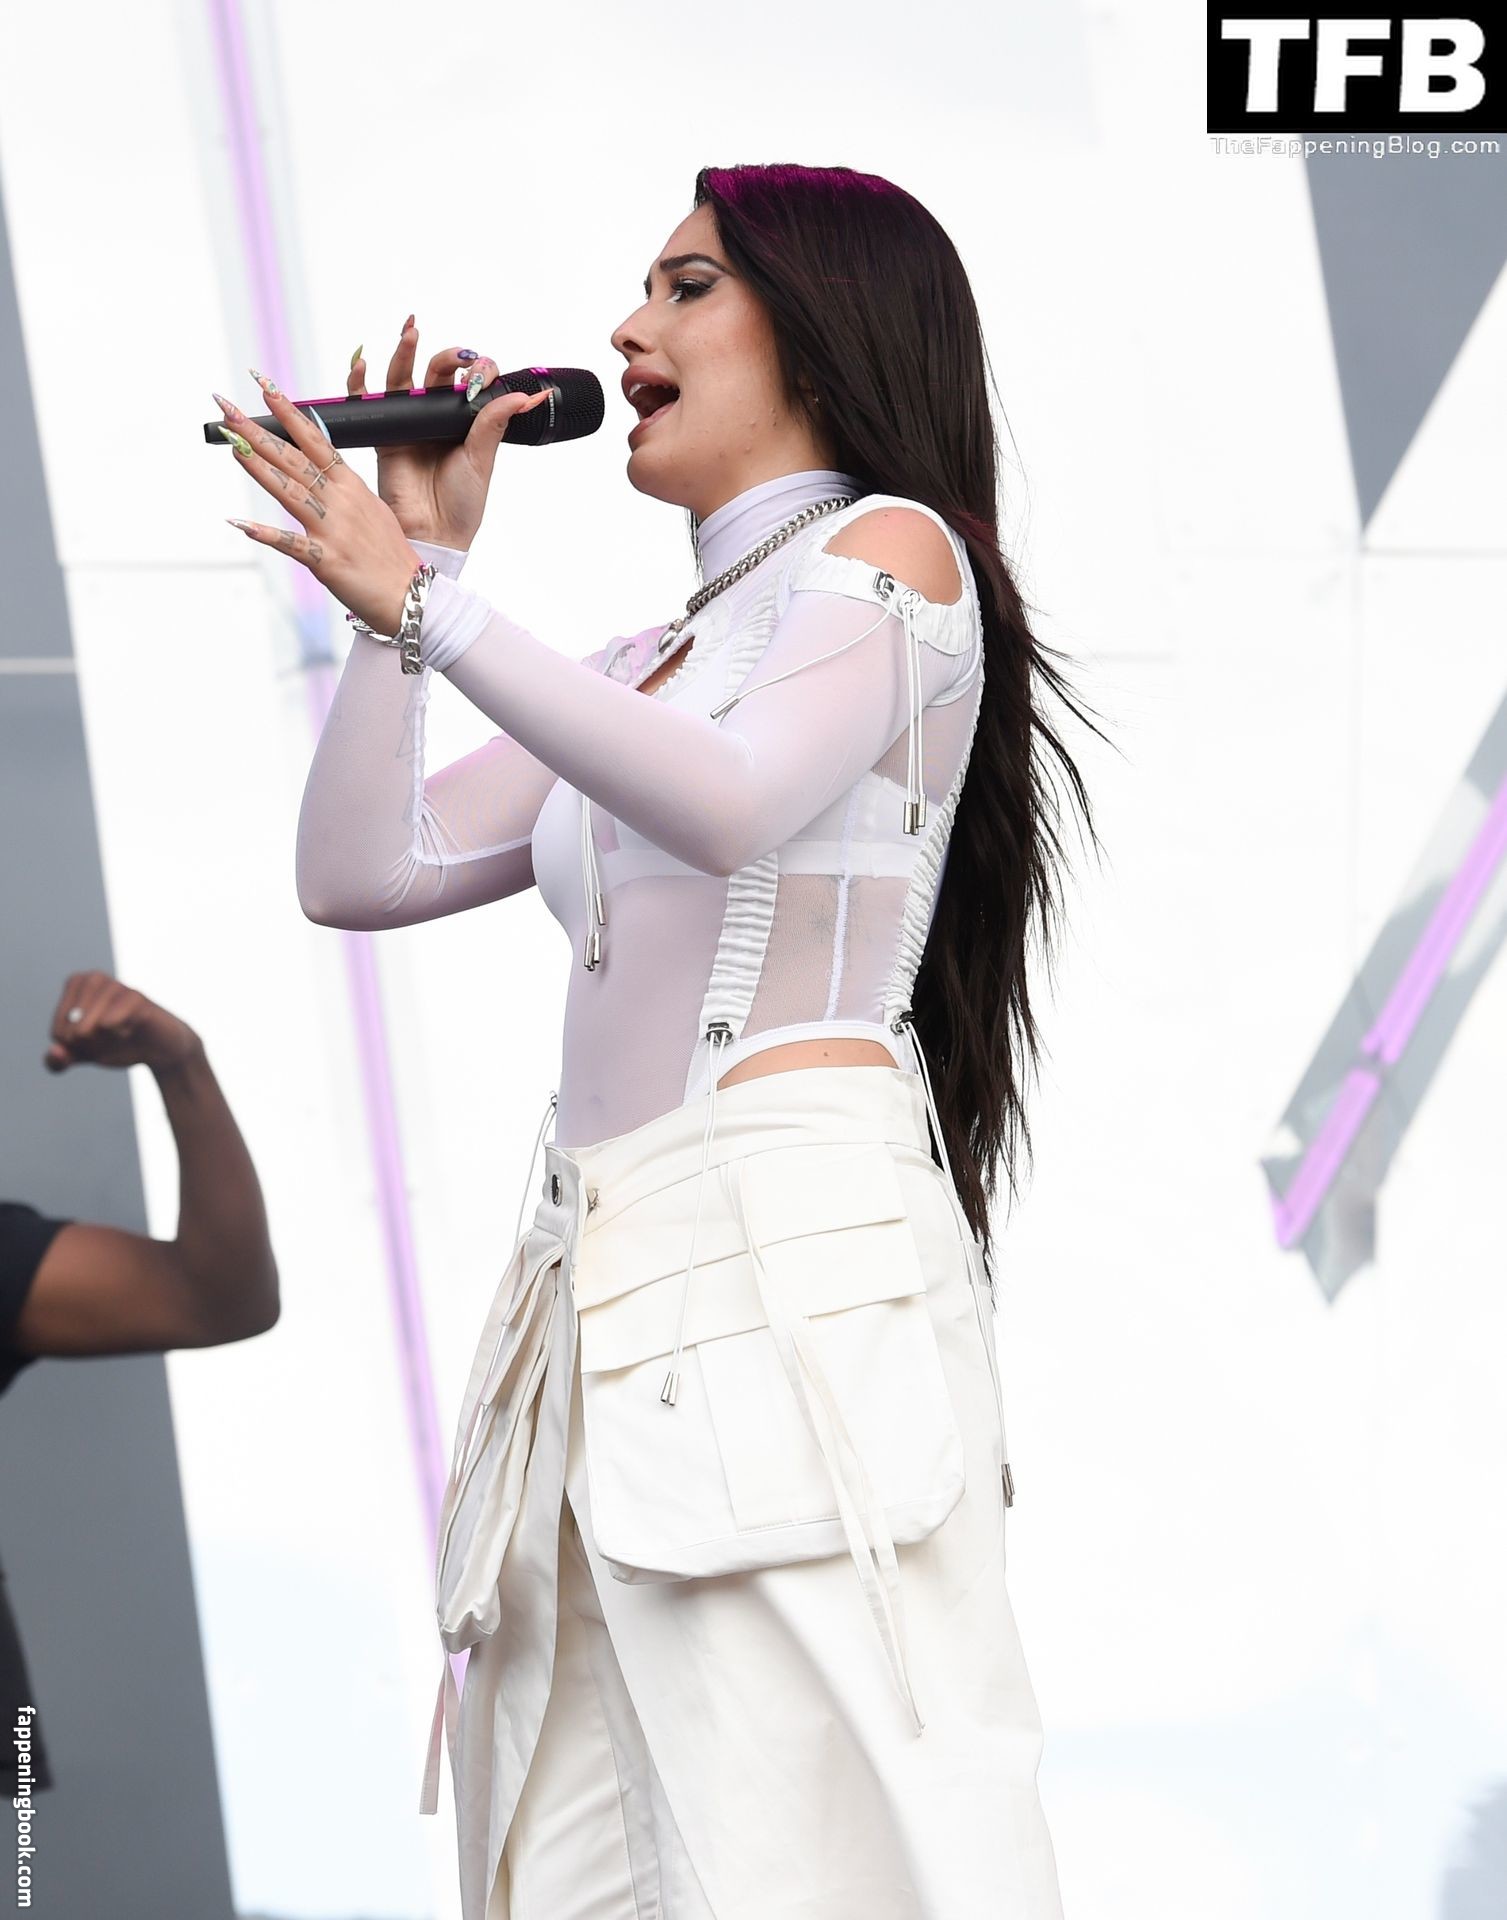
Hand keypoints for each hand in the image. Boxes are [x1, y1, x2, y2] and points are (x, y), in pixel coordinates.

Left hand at [44, 972, 201, 1075]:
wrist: (160, 1049)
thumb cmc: (119, 1044)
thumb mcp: (84, 1055)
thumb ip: (59, 1060)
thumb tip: (55, 1052)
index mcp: (76, 987)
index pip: (58, 1029)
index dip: (78, 1050)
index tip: (96, 1044)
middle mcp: (94, 979)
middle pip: (72, 1026)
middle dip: (89, 1045)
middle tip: (106, 1042)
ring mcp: (116, 986)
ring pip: (90, 1023)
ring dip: (103, 1040)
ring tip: (118, 1035)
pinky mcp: (136, 998)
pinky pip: (110, 1022)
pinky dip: (117, 1034)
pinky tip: (130, 1030)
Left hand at [216, 368, 427, 631]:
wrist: (411, 596)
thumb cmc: (389, 555)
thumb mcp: (371, 508)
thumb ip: (342, 484)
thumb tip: (319, 463)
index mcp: (351, 486)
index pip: (315, 440)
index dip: (288, 412)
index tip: (264, 385)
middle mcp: (340, 502)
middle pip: (293, 459)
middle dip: (257, 432)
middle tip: (227, 408)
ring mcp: (333, 530)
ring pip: (289, 490)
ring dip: (257, 467)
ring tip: (231, 445)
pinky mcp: (326, 560)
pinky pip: (291, 544)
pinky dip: (265, 534)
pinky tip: (241, 522)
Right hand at [350, 319, 552, 549]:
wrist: (434, 534)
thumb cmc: (461, 504)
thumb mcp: (481, 459)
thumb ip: (494, 423)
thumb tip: (525, 395)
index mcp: (464, 422)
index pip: (469, 383)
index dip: (476, 371)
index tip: (482, 372)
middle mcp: (436, 418)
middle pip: (436, 373)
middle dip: (446, 356)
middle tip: (455, 356)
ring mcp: (409, 424)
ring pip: (403, 377)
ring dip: (404, 351)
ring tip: (410, 331)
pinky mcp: (385, 435)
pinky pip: (369, 402)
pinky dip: (360, 382)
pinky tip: (362, 364)